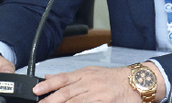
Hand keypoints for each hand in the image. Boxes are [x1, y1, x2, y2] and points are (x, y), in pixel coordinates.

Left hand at [32, 62, 165, 102]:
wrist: (134, 82)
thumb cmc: (112, 78)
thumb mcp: (89, 72)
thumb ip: (69, 77)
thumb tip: (49, 77)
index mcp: (84, 74)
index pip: (62, 79)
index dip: (48, 84)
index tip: (36, 90)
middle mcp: (89, 83)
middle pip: (66, 93)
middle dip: (50, 100)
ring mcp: (97, 95)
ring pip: (75, 102)